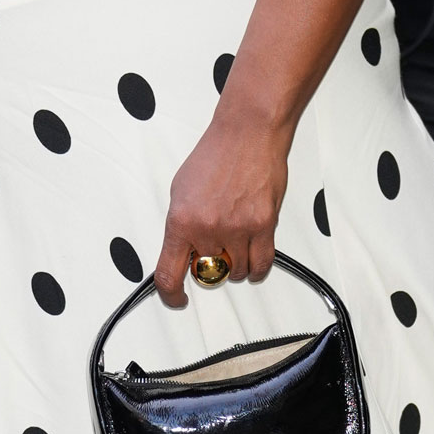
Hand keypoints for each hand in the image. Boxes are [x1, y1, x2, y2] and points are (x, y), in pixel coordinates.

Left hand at [155, 116, 290, 307]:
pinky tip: (252, 263)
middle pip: (209, 274)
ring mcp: (237, 229)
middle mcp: (208, 228)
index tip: (177, 299)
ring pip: (237, 271)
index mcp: (181, 221)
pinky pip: (262, 264)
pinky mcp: (264, 226)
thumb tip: (182, 251)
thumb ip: (181, 226)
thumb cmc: (216, 156)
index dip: (171, 295)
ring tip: (234, 246)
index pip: (169, 274)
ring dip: (235, 266)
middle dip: (210, 268)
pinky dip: (257, 269)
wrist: (247, 134)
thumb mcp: (180, 190)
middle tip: (213, 253)